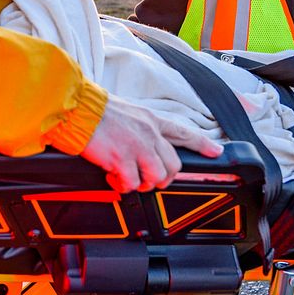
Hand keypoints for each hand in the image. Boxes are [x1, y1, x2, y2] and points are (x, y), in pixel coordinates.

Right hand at [80, 95, 223, 192]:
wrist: (77, 108)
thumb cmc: (95, 109)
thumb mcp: (127, 111)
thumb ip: (139, 126)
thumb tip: (139, 143)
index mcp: (151, 119)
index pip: (183, 132)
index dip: (202, 144)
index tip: (216, 151)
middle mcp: (149, 133)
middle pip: (173, 164)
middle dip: (163, 178)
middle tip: (148, 180)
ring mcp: (137, 146)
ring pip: (156, 177)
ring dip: (142, 184)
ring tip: (127, 179)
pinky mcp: (122, 159)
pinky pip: (131, 183)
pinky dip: (122, 186)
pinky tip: (113, 178)